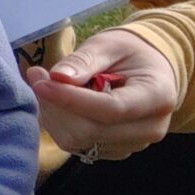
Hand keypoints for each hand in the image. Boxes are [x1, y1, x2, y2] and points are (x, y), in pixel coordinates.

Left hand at [27, 27, 178, 161]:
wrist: (148, 71)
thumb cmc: (129, 53)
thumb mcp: (109, 44)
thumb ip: (84, 60)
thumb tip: (59, 77)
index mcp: (158, 96)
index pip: (111, 109)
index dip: (71, 100)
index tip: (42, 83)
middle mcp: (151, 127)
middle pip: (91, 130)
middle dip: (56, 105)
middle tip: (37, 75)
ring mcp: (134, 144)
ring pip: (79, 140)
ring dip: (54, 114)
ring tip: (48, 85)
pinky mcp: (115, 151)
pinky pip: (76, 145)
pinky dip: (59, 123)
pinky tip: (59, 102)